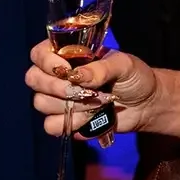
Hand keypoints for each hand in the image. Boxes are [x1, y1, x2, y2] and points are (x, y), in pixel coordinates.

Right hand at [28, 42, 159, 138]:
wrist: (146, 104)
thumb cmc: (134, 77)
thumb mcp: (124, 65)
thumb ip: (101, 67)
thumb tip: (77, 76)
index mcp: (67, 55)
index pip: (38, 54)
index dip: (47, 62)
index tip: (66, 69)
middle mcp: (57, 76)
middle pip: (33, 79)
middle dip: (59, 87)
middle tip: (85, 90)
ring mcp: (58, 99)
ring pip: (41, 103)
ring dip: (72, 105)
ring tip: (97, 101)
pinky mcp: (65, 121)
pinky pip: (51, 125)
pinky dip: (72, 123)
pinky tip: (91, 117)